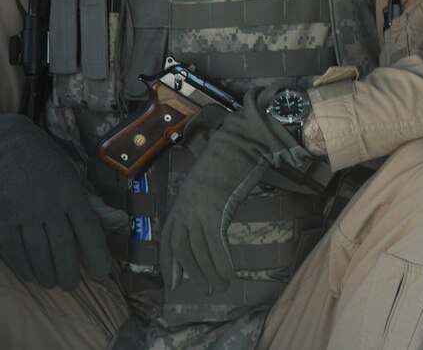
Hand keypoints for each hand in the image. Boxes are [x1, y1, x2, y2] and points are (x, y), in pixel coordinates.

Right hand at [0, 115, 110, 290]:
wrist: (5, 143)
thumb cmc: (45, 161)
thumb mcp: (74, 177)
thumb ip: (94, 204)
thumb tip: (123, 221)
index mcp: (72, 193)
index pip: (89, 230)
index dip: (97, 254)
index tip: (103, 274)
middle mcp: (50, 205)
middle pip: (63, 246)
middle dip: (70, 271)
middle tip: (72, 285)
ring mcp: (24, 212)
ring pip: (38, 251)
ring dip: (47, 272)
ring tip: (53, 283)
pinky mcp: (2, 217)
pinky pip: (13, 248)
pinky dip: (23, 265)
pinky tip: (31, 274)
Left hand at [160, 86, 309, 293]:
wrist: (243, 141)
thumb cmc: (233, 157)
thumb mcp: (214, 182)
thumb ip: (209, 200)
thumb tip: (213, 218)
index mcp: (184, 198)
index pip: (170, 236)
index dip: (170, 260)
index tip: (174, 280)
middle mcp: (186, 205)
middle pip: (181, 246)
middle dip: (189, 271)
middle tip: (201, 289)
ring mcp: (198, 207)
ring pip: (197, 249)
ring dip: (209, 272)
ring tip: (219, 287)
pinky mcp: (214, 208)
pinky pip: (215, 243)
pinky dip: (221, 262)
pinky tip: (228, 274)